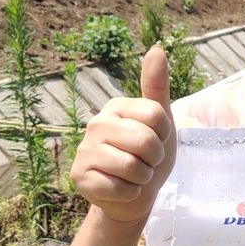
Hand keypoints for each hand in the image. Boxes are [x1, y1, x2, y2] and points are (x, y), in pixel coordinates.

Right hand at [70, 46, 176, 226]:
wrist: (132, 197)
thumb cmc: (148, 156)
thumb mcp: (161, 122)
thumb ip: (157, 87)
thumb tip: (157, 48)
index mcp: (116, 107)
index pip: (157, 116)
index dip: (164, 136)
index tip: (156, 141)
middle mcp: (96, 124)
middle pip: (146, 141)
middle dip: (154, 159)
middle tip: (145, 162)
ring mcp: (85, 150)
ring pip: (133, 167)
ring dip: (143, 178)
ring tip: (134, 176)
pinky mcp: (80, 176)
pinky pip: (119, 188)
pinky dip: (129, 193)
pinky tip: (120, 189)